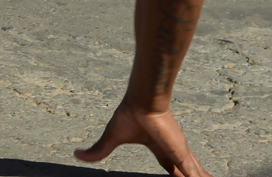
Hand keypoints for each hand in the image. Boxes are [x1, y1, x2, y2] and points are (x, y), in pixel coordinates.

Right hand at [75, 99, 212, 176]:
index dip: (175, 175)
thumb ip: (99, 150)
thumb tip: (76, 154)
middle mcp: (173, 151)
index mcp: (160, 148)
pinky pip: (193, 175)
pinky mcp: (181, 155)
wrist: (142, 100)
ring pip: (195, 174)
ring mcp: (180, 153)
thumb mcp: (112, 138)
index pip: (170, 166)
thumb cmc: (129, 113)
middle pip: (187, 171)